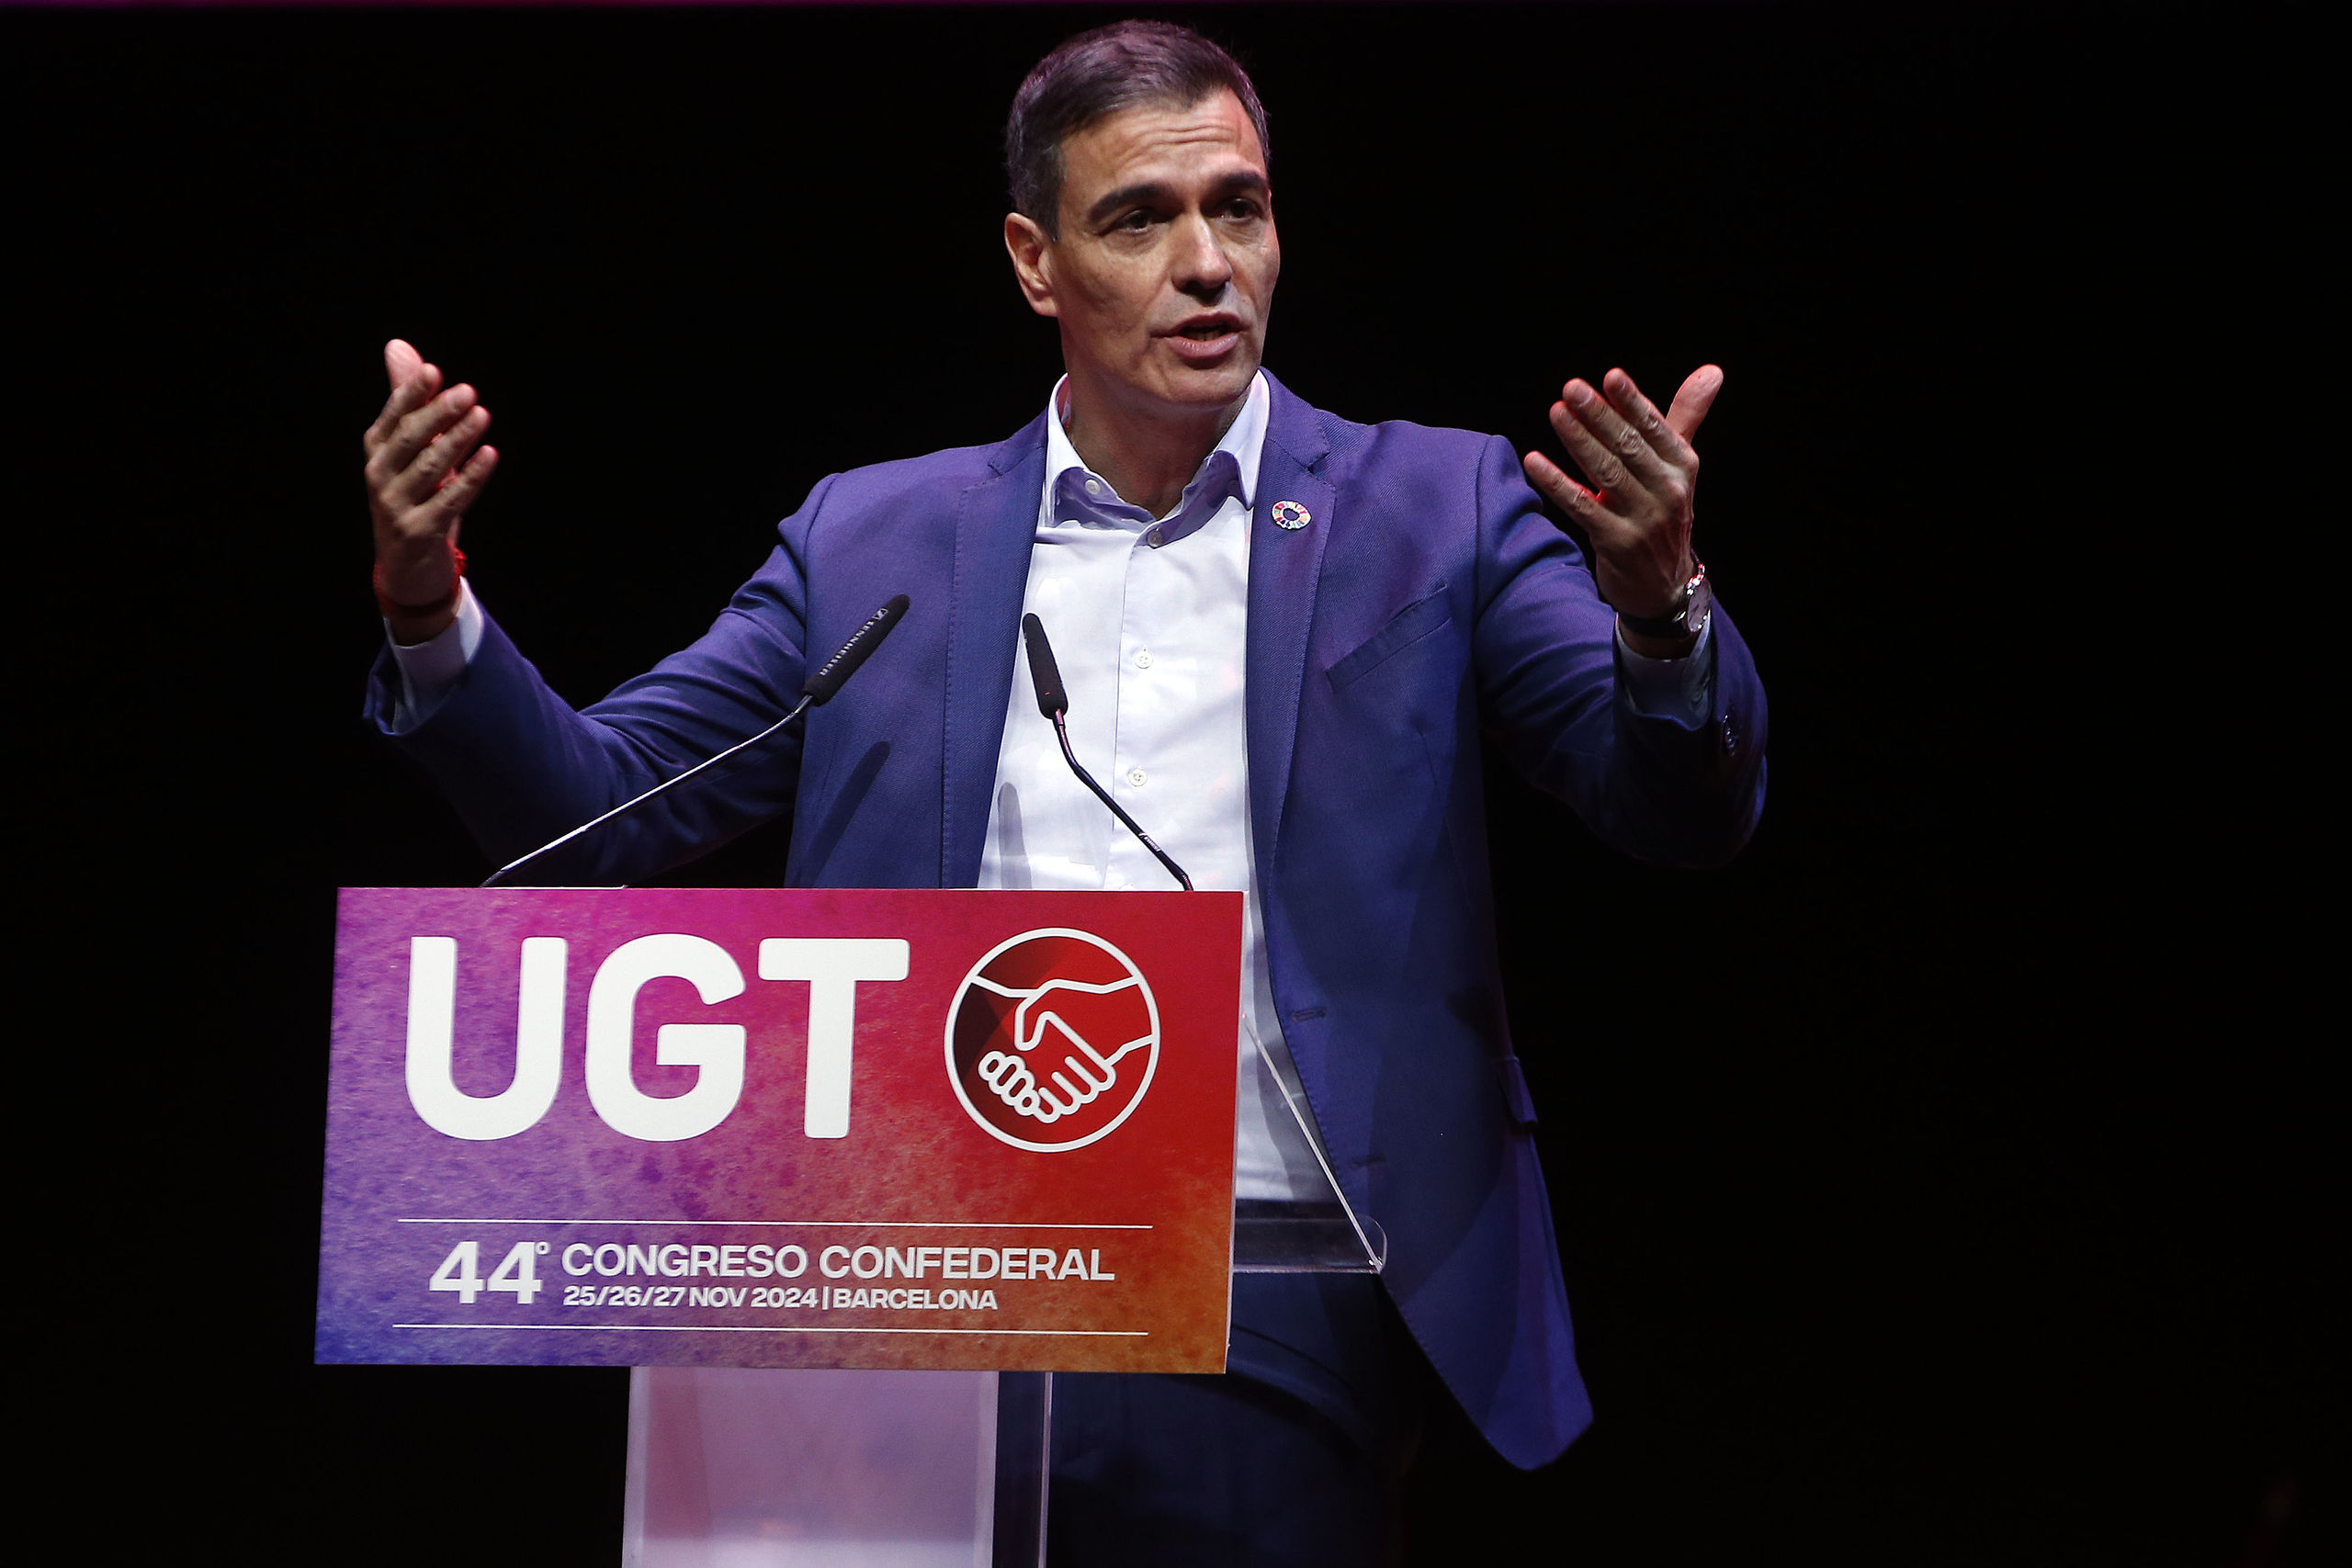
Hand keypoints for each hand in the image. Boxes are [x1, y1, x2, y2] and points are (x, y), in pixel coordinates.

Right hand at [362, 339, 498, 631]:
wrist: (408, 567)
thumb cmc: (413, 496)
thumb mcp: (409, 449)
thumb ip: (407, 400)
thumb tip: (399, 346)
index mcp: (376, 450)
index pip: (393, 416)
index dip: (411, 394)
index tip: (434, 371)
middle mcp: (379, 475)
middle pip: (410, 438)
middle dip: (438, 414)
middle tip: (469, 392)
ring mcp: (396, 505)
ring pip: (431, 467)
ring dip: (458, 439)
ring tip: (483, 415)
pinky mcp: (419, 530)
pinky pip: (450, 500)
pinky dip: (472, 477)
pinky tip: (490, 454)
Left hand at [1523, 365, 1720, 623]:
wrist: (1663, 586)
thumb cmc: (1663, 512)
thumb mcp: (1679, 466)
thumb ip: (1685, 416)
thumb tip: (1711, 370)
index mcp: (1682, 466)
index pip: (1655, 427)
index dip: (1632, 401)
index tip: (1611, 376)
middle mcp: (1668, 491)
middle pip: (1629, 447)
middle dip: (1599, 415)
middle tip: (1572, 388)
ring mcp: (1643, 519)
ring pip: (1606, 473)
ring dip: (1578, 441)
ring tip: (1556, 412)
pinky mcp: (1616, 543)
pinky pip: (1582, 508)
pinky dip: (1556, 484)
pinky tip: (1534, 461)